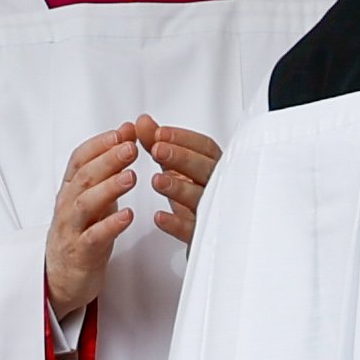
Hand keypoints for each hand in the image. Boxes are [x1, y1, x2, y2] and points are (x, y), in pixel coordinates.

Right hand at [46, 124, 142, 315]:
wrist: (61, 279)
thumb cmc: (81, 235)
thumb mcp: (92, 201)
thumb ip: (106, 175)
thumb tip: (125, 141)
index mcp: (70, 191)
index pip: (79, 160)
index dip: (100, 144)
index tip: (123, 130)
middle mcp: (67, 206)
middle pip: (84, 177)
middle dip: (108, 159)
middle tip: (131, 147)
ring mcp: (71, 229)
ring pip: (86, 204)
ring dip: (109, 188)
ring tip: (132, 176)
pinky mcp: (80, 253)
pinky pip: (94, 237)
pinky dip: (111, 225)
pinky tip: (128, 215)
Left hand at [137, 117, 221, 244]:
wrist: (203, 233)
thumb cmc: (192, 194)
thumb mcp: (175, 166)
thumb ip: (158, 143)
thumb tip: (143, 122)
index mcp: (213, 167)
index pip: (206, 148)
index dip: (184, 139)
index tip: (160, 133)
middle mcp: (217, 187)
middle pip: (208, 169)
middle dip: (183, 158)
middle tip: (157, 149)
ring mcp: (212, 212)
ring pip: (201, 199)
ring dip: (179, 188)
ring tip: (157, 180)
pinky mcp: (203, 236)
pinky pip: (193, 231)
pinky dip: (177, 225)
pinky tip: (161, 217)